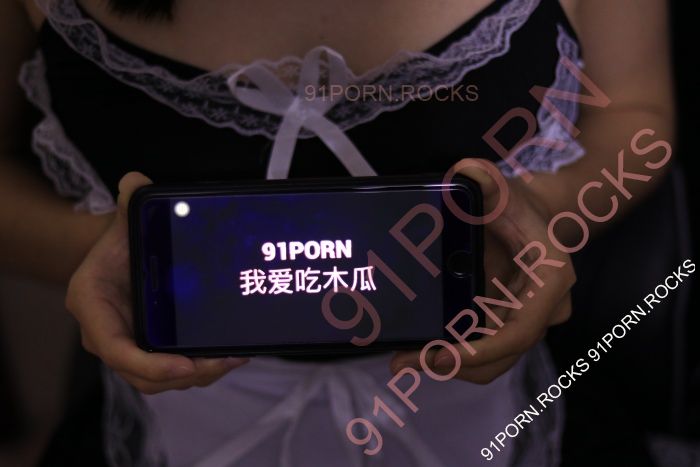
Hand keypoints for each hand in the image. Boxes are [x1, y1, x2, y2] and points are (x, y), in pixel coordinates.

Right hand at [65, 172, 247, 393]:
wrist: (121, 255)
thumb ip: (128, 204)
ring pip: (162, 379)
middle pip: (143, 375)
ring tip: (234, 357)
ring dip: (200, 375)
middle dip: (186, 375)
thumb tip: (135, 181)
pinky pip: (174, 370)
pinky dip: (201, 368)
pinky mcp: (151, 351)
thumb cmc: (121, 242)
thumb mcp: (123, 222)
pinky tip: (231, 354)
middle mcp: (107, 334)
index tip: (184, 366)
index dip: (147, 364)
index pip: (114, 348)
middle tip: (223, 361)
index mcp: (92, 305)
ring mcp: (130, 347)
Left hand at [390, 159, 574, 383]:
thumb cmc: (516, 203)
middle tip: (403, 361)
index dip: (479, 351)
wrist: (531, 213)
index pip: (518, 333)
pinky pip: (482, 347)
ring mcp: (526, 319)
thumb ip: (485, 180)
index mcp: (549, 280)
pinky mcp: (507, 323)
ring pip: (490, 360)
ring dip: (448, 364)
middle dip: (453, 365)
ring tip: (403, 357)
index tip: (439, 356)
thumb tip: (464, 171)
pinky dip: (452, 351)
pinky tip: (418, 345)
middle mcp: (544, 309)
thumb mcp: (500, 187)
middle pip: (501, 356)